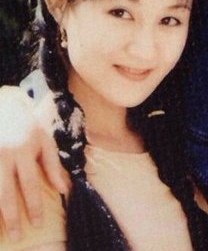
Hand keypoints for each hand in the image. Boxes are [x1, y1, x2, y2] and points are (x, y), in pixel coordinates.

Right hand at [0, 86, 69, 241]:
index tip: (37, 224)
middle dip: (12, 216)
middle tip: (17, 236)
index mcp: (24, 152)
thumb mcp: (44, 141)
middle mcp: (5, 156)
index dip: (34, 204)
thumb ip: (53, 165)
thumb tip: (64, 189)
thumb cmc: (27, 128)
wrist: (4, 108)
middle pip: (6, 192)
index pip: (30, 183)